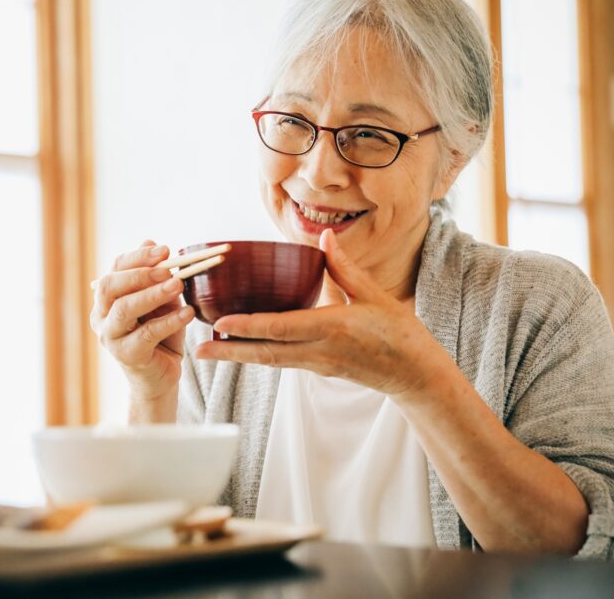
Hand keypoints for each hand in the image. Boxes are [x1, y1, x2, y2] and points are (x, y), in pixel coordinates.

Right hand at [90, 240, 195, 401]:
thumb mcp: (161, 301)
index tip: (165, 250)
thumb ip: (156, 276)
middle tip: (168, 269)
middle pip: (110, 286)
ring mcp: (110, 337)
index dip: (138, 257)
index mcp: (107, 298)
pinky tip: (187, 313)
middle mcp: (101, 316)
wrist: (160, 377)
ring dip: (152, 294)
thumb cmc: (160, 335)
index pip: (115, 269)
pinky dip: (169, 321)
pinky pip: (146, 334)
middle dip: (140, 273)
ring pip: (124, 309)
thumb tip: (151, 241)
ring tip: (178, 285)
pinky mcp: (126, 355)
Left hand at [194, 229, 453, 398]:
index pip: (282, 328)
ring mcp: (317, 365)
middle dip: (229, 352)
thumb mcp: (375, 296)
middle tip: (197, 350)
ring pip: (270, 360)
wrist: (416, 376)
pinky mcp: (318, 370)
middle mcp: (319, 351)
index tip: (221, 323)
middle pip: (265, 353)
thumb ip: (345, 268)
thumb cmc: (400, 333)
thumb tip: (323, 237)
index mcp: (334, 328)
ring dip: (238, 356)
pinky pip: (281, 361)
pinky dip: (258, 355)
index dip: (249, 326)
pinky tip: (241, 348)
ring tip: (208, 350)